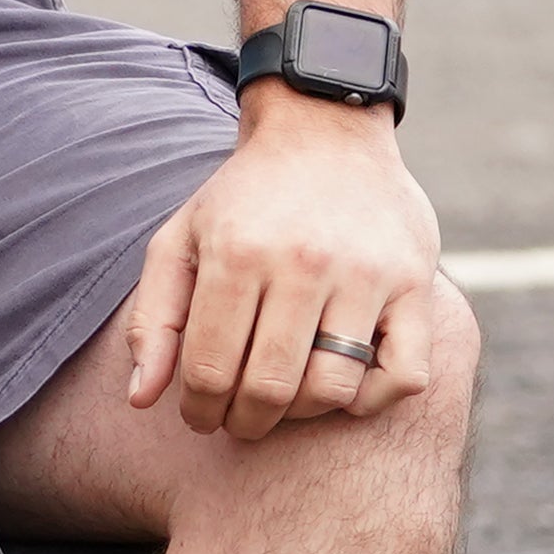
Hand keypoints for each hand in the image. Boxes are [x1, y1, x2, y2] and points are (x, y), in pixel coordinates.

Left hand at [119, 86, 446, 444]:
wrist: (325, 132)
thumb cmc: (243, 199)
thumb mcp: (180, 239)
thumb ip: (153, 319)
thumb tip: (139, 399)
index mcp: (237, 253)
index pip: (209, 369)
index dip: (198, 409)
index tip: (199, 415)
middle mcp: (304, 263)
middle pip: (269, 387)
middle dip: (244, 421)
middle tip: (238, 420)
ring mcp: (366, 274)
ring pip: (332, 389)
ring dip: (301, 414)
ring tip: (284, 401)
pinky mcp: (414, 283)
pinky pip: (403, 377)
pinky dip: (371, 400)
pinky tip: (343, 387)